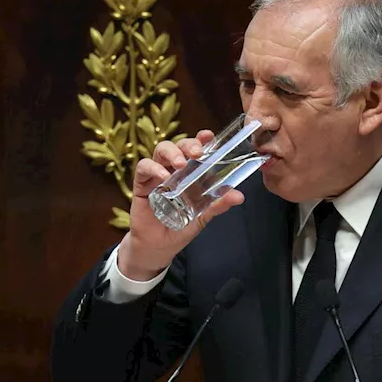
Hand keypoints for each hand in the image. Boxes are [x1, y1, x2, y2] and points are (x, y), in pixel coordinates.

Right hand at [117, 130, 246, 280]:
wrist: (160, 246)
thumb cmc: (180, 227)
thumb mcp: (203, 215)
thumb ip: (218, 204)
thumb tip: (239, 196)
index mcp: (191, 173)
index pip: (196, 149)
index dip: (201, 139)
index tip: (208, 136)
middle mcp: (174, 169)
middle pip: (179, 145)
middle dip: (189, 144)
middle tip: (198, 153)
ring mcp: (157, 174)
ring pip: (161, 150)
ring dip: (172, 153)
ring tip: (181, 164)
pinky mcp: (142, 183)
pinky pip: (144, 167)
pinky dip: (153, 168)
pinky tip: (163, 176)